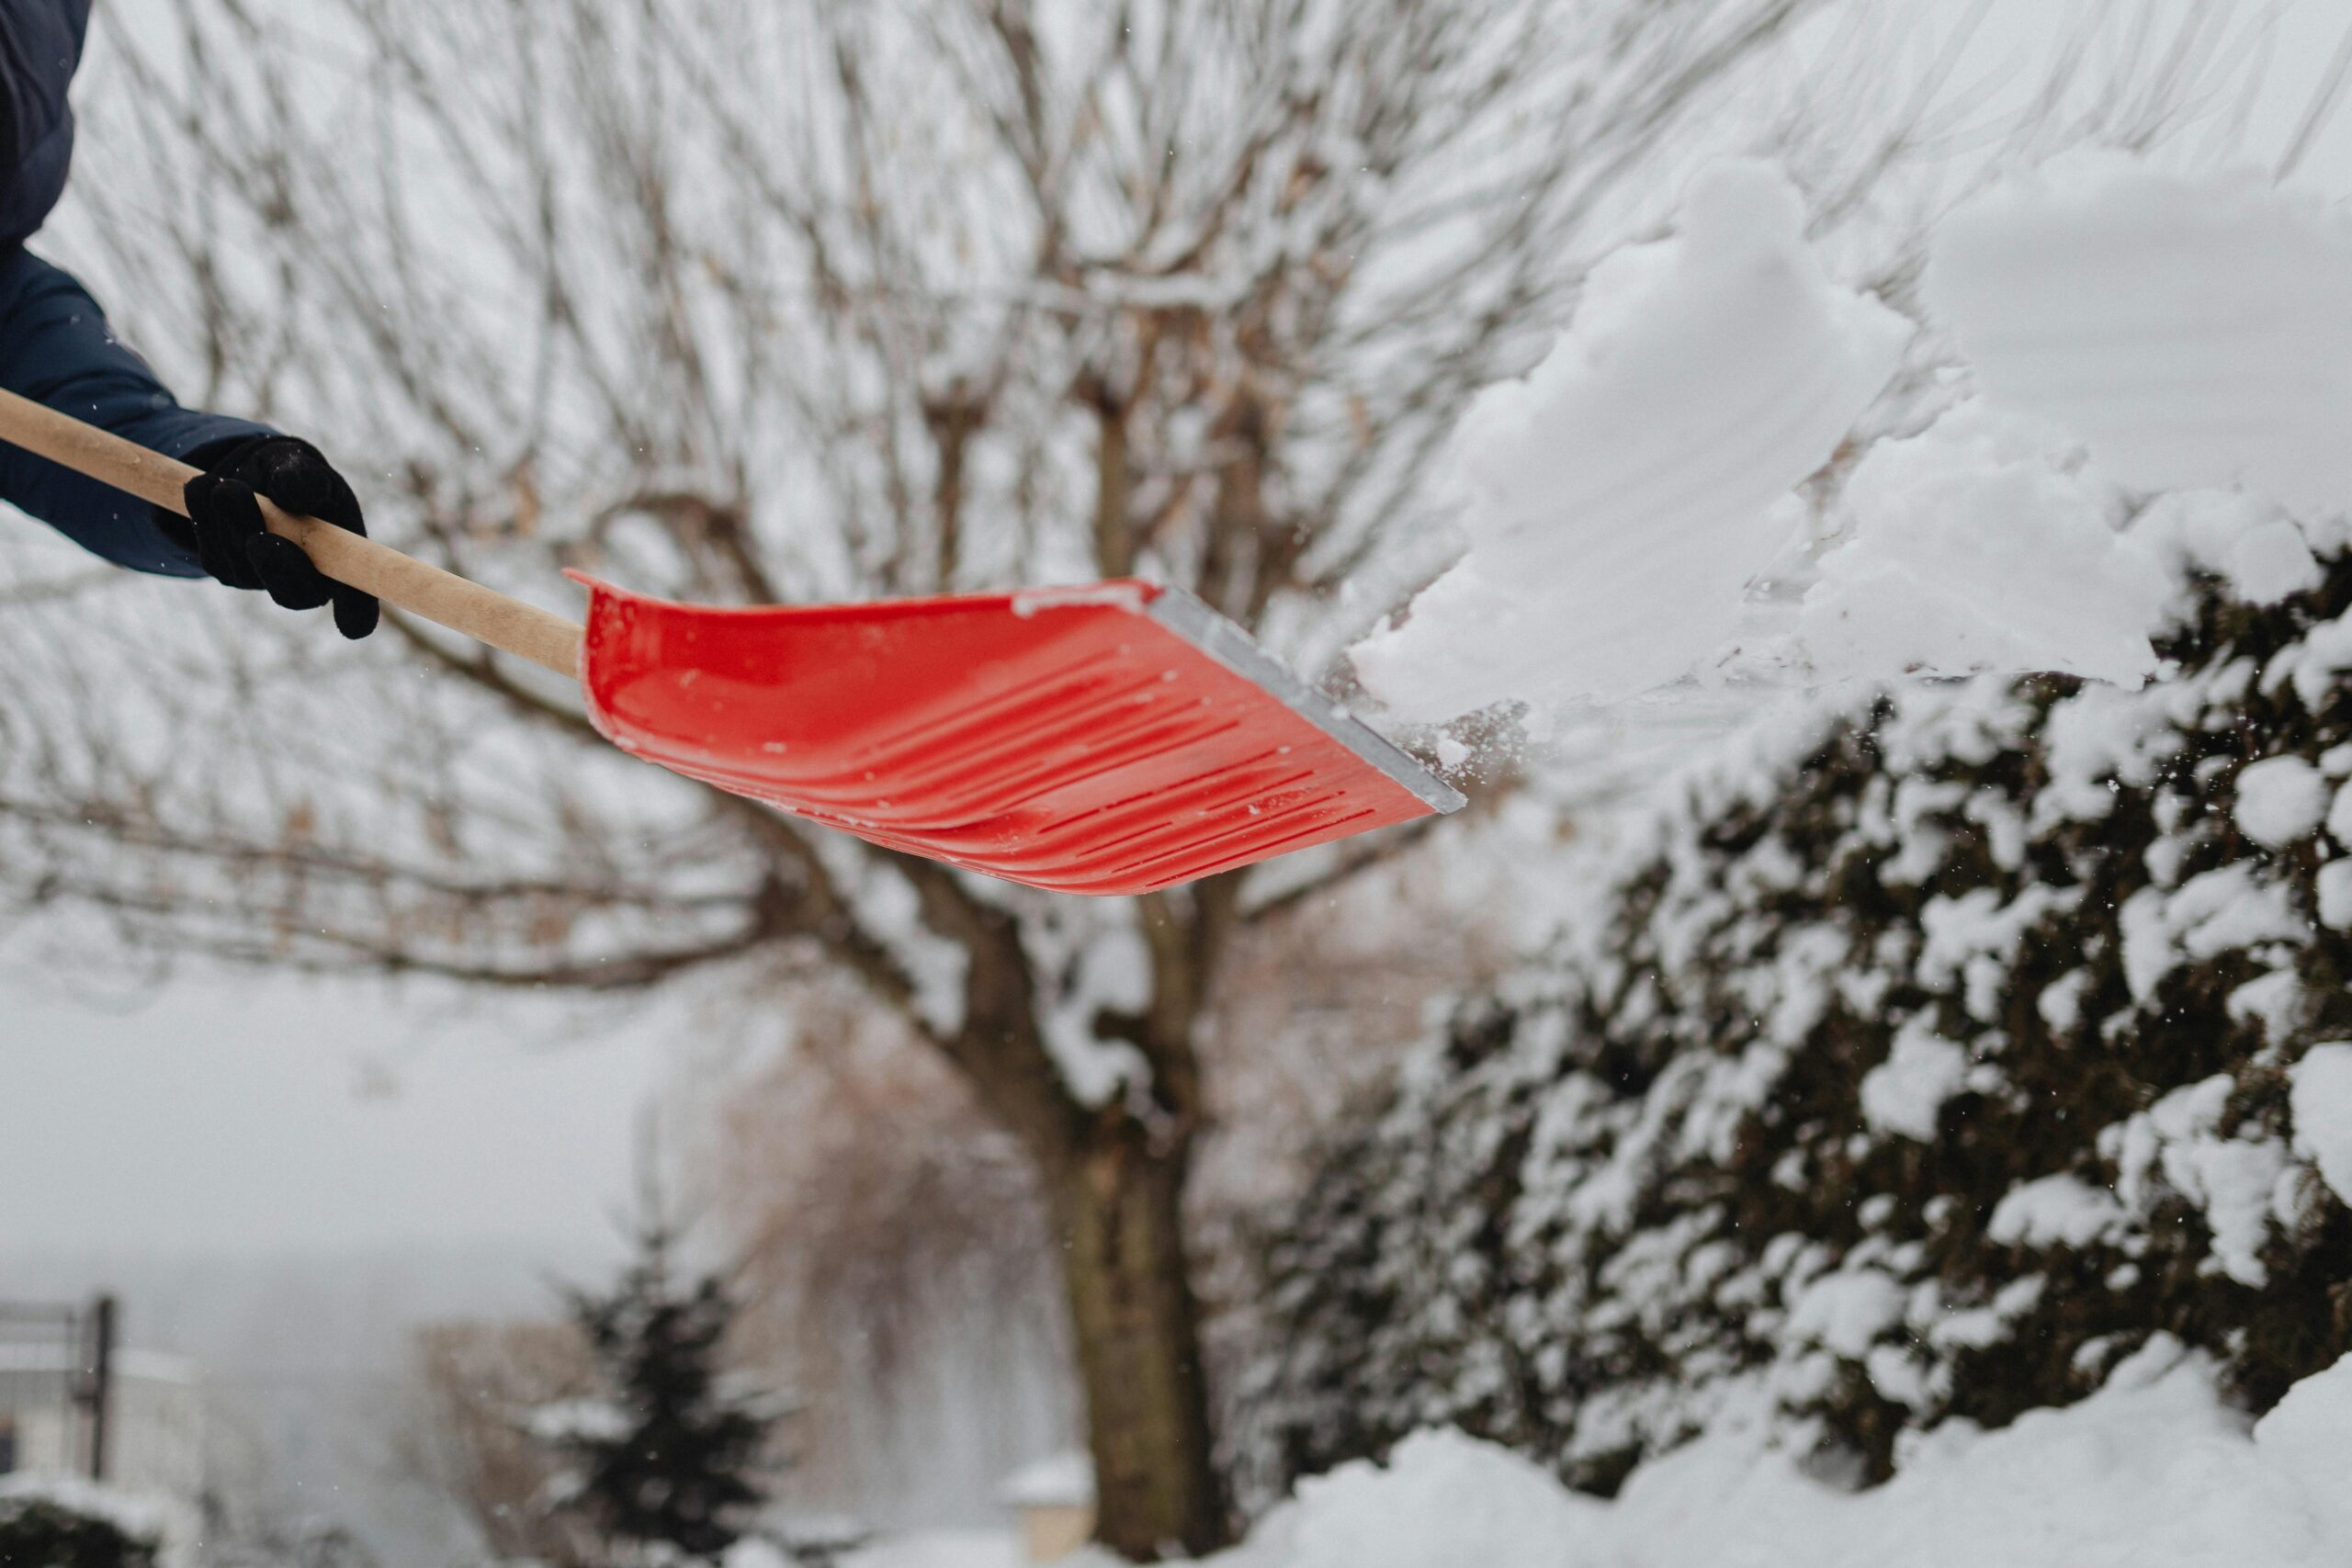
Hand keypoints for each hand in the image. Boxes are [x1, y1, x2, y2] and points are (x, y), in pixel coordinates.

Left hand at [182, 435, 378, 639]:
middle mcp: (305, 581)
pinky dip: (204, 516)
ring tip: (226, 485)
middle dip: (275, 565)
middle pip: (293, 594)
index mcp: (341, 561)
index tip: (353, 625)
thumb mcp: (304, 467)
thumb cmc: (294, 476)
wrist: (253, 472)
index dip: (357, 612)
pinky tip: (204, 489)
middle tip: (260, 537)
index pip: (358, 599)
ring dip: (231, 523)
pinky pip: (210, 549)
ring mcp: (260, 579)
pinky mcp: (223, 569)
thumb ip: (305, 477)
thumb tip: (294, 493)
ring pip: (243, 565)